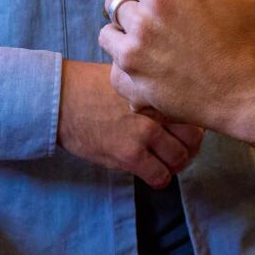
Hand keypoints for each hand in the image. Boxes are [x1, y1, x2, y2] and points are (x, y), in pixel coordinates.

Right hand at [57, 59, 201, 187]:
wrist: (60, 98)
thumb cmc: (88, 84)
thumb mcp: (127, 75)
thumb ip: (149, 88)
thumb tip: (170, 100)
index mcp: (156, 89)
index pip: (192, 111)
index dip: (192, 123)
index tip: (184, 129)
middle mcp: (156, 109)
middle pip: (194, 136)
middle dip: (188, 146)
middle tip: (177, 149)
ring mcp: (145, 133)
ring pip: (180, 159)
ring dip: (173, 164)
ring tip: (162, 162)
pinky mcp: (129, 154)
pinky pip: (159, 176)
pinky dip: (159, 178)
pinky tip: (150, 173)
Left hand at [100, 0, 254, 151]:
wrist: (243, 93)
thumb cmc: (253, 42)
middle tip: (157, 7)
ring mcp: (141, 29)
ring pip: (115, 5)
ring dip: (129, 13)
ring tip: (144, 27)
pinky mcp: (130, 58)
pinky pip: (107, 36)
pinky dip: (118, 39)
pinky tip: (134, 46)